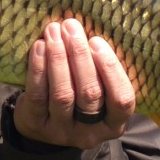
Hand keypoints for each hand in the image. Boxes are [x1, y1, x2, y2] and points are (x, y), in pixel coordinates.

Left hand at [13, 18, 135, 148]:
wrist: (41, 124)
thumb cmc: (77, 97)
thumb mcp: (97, 91)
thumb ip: (100, 69)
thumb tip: (90, 29)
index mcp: (113, 124)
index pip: (122, 100)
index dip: (110, 69)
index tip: (96, 41)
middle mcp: (90, 132)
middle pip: (90, 93)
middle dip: (80, 55)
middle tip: (71, 27)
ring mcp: (62, 131)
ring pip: (63, 94)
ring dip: (58, 58)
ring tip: (54, 31)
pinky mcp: (37, 125)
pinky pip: (38, 95)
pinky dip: (39, 68)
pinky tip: (39, 47)